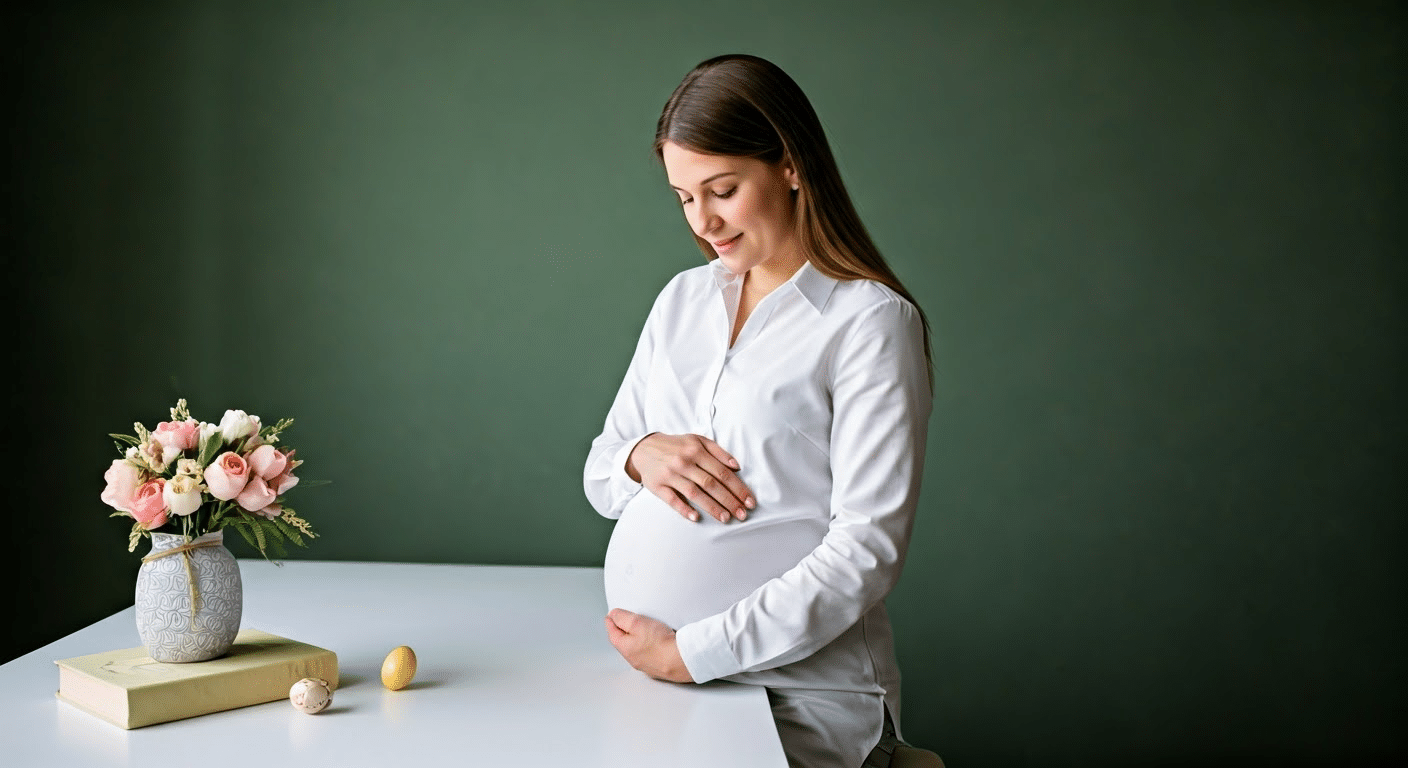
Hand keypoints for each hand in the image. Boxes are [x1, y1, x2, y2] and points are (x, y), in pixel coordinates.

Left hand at [604, 608, 693, 682]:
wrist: (682, 660)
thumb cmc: (660, 643)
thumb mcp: (636, 623)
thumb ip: (622, 618)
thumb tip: (612, 615)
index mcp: (625, 648)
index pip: (612, 633)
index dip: (611, 622)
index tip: (611, 615)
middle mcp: (634, 659)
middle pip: (624, 642)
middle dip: (623, 631)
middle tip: (624, 621)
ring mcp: (647, 665)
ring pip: (637, 649)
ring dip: (637, 639)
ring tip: (643, 630)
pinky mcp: (659, 666)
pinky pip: (650, 654)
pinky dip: (650, 647)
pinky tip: (657, 642)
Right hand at [626, 433, 754, 522]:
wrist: (644, 449)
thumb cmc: (676, 446)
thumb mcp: (697, 441)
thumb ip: (718, 451)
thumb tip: (737, 466)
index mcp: (696, 450)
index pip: (722, 472)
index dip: (738, 488)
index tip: (749, 501)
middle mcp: (684, 462)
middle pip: (711, 484)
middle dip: (729, 501)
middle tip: (742, 515)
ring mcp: (670, 474)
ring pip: (695, 493)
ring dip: (712, 507)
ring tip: (726, 518)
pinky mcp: (657, 486)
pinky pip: (672, 500)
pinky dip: (684, 509)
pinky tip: (696, 518)